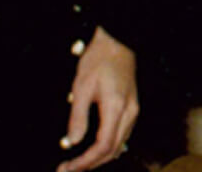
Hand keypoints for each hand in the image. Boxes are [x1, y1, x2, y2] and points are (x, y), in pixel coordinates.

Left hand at [58, 26, 137, 171]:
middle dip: (90, 164)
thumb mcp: (82, 87)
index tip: (67, 167)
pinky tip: (94, 150)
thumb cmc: (99, 60)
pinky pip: (122, 136)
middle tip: (68, 170)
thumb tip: (72, 142)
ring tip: (78, 163)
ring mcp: (133, 111)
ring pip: (119, 145)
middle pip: (113, 150)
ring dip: (99, 158)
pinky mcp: (132, 108)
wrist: (118, 42)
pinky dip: (108, 148)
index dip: (85, 162)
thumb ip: (78, 117)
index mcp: (116, 108)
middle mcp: (129, 113)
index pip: (103, 146)